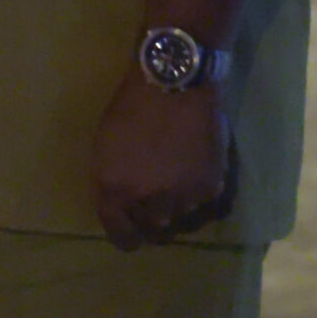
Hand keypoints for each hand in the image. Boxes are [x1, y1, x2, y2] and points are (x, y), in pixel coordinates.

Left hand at [91, 73, 233, 249]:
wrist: (175, 81)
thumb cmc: (132, 106)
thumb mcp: (106, 147)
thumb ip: (115, 182)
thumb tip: (127, 204)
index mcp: (114, 191)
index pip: (121, 236)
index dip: (128, 236)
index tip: (134, 231)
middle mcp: (147, 203)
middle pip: (154, 230)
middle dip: (154, 218)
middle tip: (160, 197)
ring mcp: (181, 198)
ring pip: (181, 217)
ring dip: (180, 203)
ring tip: (181, 174)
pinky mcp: (210, 188)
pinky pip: (204, 202)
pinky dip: (201, 188)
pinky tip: (198, 165)